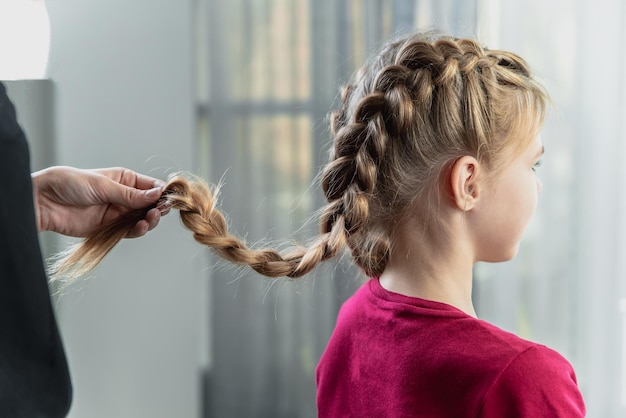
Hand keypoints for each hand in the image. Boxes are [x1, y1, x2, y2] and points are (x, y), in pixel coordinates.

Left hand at [32, 166, 166, 237]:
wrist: (44, 202)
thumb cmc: (70, 184)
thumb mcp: (103, 185)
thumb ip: (130, 194)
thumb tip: (157, 194)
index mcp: (125, 179)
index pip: (151, 186)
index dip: (162, 192)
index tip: (167, 199)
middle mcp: (125, 196)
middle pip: (151, 204)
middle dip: (158, 208)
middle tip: (160, 211)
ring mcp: (118, 213)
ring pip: (143, 219)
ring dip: (150, 220)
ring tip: (150, 218)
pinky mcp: (110, 228)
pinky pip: (130, 231)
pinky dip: (138, 230)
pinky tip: (141, 226)